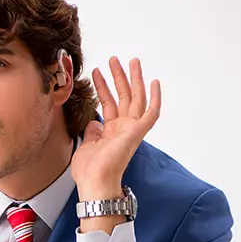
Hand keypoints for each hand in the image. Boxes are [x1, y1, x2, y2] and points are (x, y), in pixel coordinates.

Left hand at [71, 56, 160, 201]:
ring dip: (132, 79)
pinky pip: (151, 113)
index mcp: (111, 132)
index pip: (108, 104)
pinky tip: (154, 82)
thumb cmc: (89, 171)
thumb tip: (93, 123)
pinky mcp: (138, 132)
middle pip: (123, 96)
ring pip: (135, 98)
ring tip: (128, 61)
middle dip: (119, 77)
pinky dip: (155, 98)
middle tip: (115, 59)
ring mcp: (131, 130)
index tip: (97, 73)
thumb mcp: (86, 146)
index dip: (102, 87)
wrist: (95, 182)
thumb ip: (91, 133)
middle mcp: (123, 129)